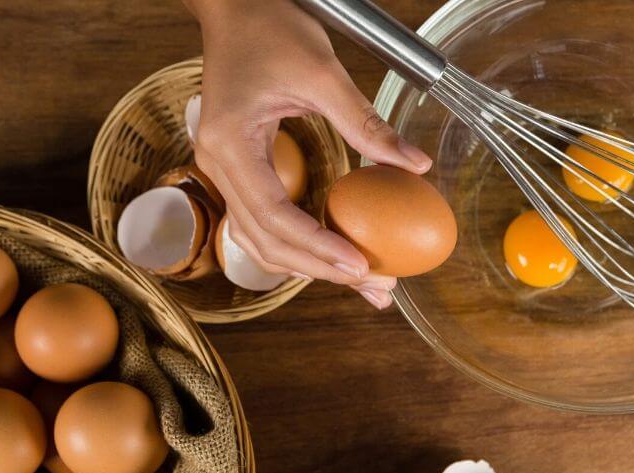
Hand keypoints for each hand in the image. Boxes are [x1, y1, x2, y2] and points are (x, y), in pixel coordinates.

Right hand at [187, 0, 432, 309]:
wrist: (236, 7)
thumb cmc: (269, 28)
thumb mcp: (323, 72)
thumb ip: (366, 123)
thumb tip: (415, 165)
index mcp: (231, 144)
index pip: (274, 215)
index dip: (317, 247)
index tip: (359, 266)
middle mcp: (217, 165)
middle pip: (266, 240)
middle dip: (320, 269)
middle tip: (373, 284)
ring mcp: (224, 170)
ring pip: (261, 239)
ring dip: (309, 265)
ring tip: (359, 280)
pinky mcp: (238, 169)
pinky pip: (263, 221)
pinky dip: (297, 243)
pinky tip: (330, 254)